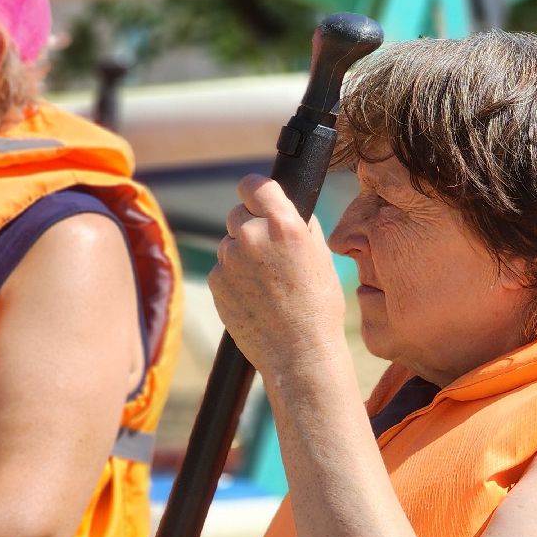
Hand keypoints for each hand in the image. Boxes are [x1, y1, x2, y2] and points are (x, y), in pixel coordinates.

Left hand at [210, 175, 346, 374]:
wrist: (299, 352)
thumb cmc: (318, 306)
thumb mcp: (320, 257)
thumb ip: (300, 226)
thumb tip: (287, 209)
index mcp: (283, 224)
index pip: (254, 184)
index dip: (254, 191)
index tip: (255, 198)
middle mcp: (252, 236)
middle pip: (237, 213)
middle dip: (249, 227)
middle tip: (268, 254)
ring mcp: (230, 259)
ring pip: (229, 243)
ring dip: (242, 255)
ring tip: (266, 284)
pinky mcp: (216, 281)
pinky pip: (222, 269)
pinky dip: (233, 278)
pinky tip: (255, 297)